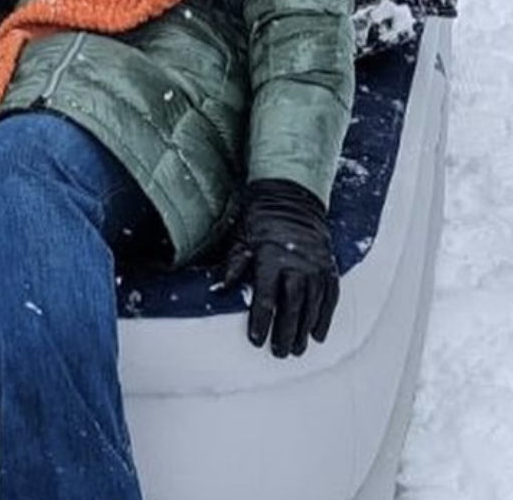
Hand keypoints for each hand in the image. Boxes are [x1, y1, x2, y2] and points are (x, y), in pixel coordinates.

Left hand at [219, 178, 338, 356]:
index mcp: (271, 258)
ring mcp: (316, 265)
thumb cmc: (260, 217)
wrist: (290, 194)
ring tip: (296, 349)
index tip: (257, 340)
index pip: (266, 298)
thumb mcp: (241, 237)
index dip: (261, 322)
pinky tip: (318, 334)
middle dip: (285, 332)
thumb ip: (233, 265)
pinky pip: (330, 296)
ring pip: (312, 305)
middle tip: (279, 353)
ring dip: (304, 330)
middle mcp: (297, 264)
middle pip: (292, 306)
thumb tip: (218, 289)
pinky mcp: (329, 265)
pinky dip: (325, 316)